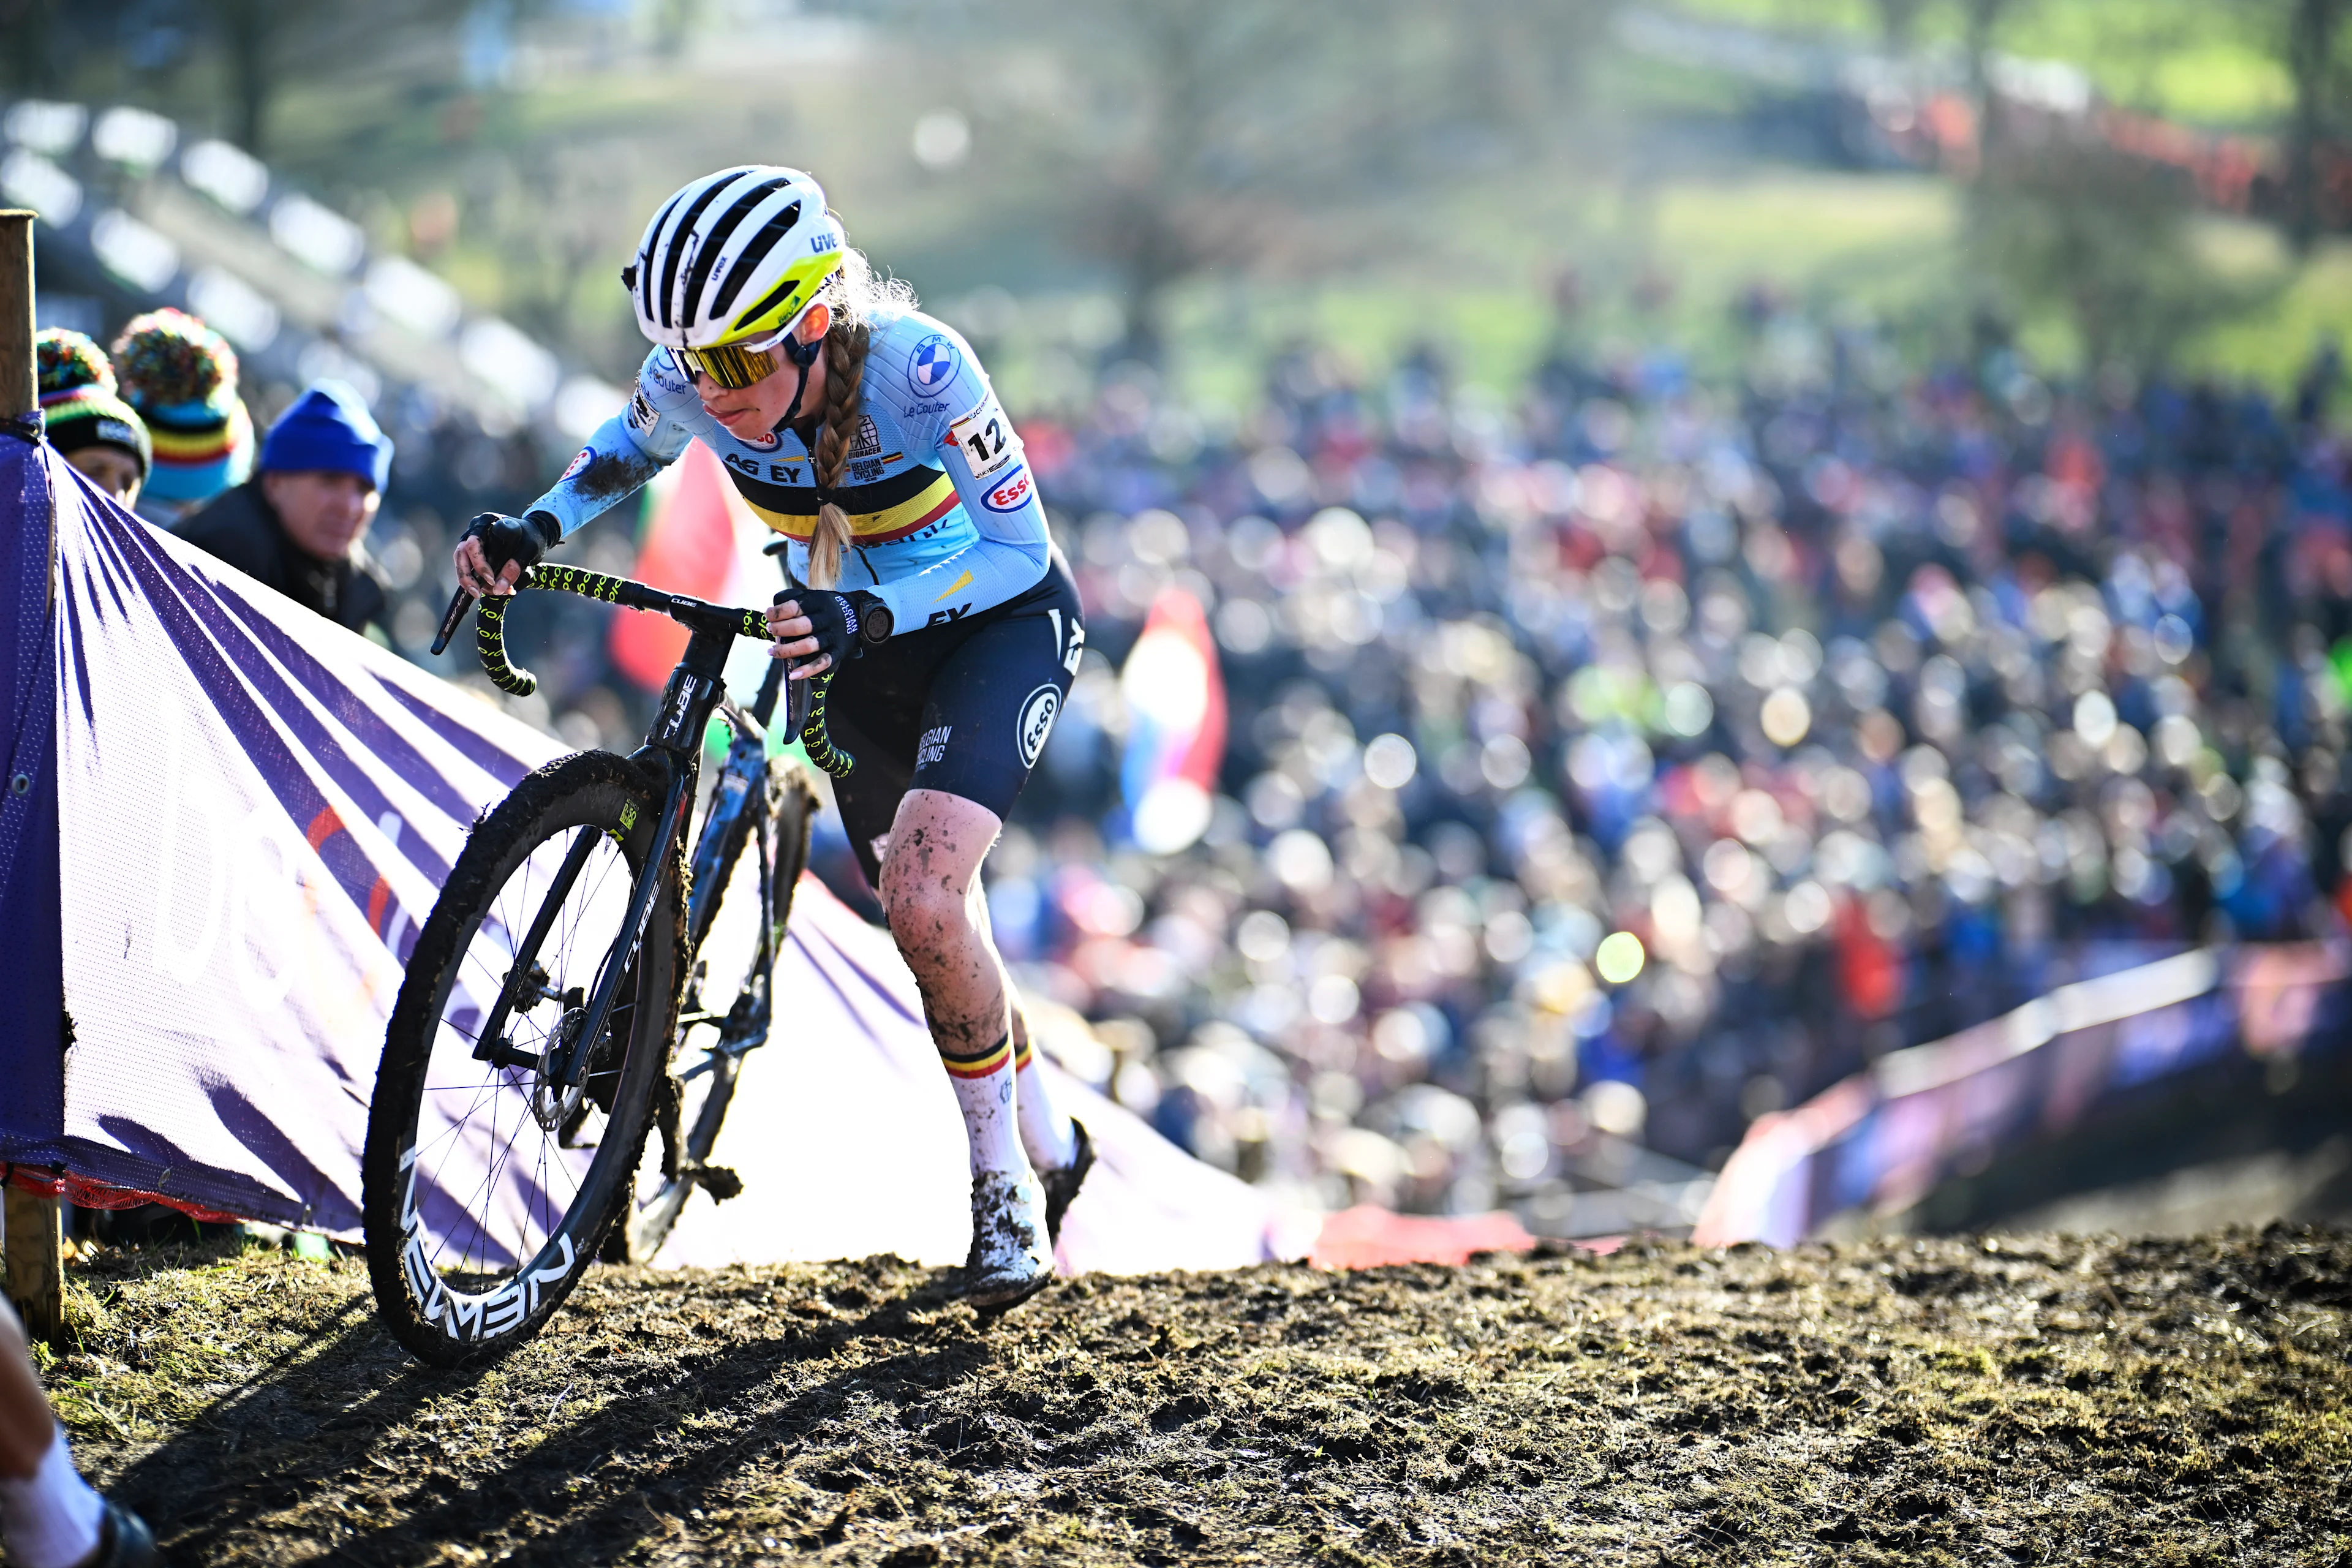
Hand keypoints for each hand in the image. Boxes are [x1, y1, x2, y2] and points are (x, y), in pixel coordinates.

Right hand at [454, 512, 557, 596]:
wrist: (534, 534)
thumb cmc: (532, 536)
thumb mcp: (529, 549)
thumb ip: (515, 567)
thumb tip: (498, 588)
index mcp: (485, 523)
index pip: (473, 544)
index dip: (479, 564)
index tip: (491, 580)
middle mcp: (474, 532)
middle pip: (461, 555)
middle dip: (467, 577)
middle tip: (478, 594)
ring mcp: (471, 543)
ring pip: (462, 564)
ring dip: (472, 582)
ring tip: (489, 593)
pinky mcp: (474, 555)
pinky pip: (471, 570)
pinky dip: (481, 583)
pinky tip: (497, 590)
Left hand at [765, 589, 882, 678]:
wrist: (858, 616)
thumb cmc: (826, 608)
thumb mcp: (813, 596)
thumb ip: (792, 600)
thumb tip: (771, 613)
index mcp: (819, 602)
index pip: (795, 606)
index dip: (778, 613)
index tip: (768, 616)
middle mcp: (827, 619)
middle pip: (801, 626)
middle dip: (780, 629)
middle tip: (770, 630)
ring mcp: (833, 636)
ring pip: (809, 645)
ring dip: (787, 650)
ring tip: (772, 651)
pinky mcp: (838, 652)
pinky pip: (822, 662)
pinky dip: (808, 670)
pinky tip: (793, 675)